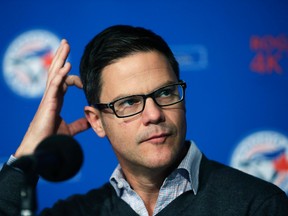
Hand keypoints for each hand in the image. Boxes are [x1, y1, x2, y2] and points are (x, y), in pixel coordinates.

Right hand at [15, 40, 89, 156]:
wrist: (43, 149)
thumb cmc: (52, 140)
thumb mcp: (70, 129)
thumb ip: (79, 124)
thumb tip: (90, 121)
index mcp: (56, 101)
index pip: (63, 82)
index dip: (72, 76)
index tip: (82, 76)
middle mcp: (52, 96)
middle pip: (56, 72)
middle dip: (61, 57)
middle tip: (66, 44)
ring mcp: (48, 98)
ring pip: (54, 74)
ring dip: (60, 59)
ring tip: (65, 45)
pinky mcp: (47, 103)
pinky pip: (54, 86)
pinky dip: (60, 75)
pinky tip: (67, 65)